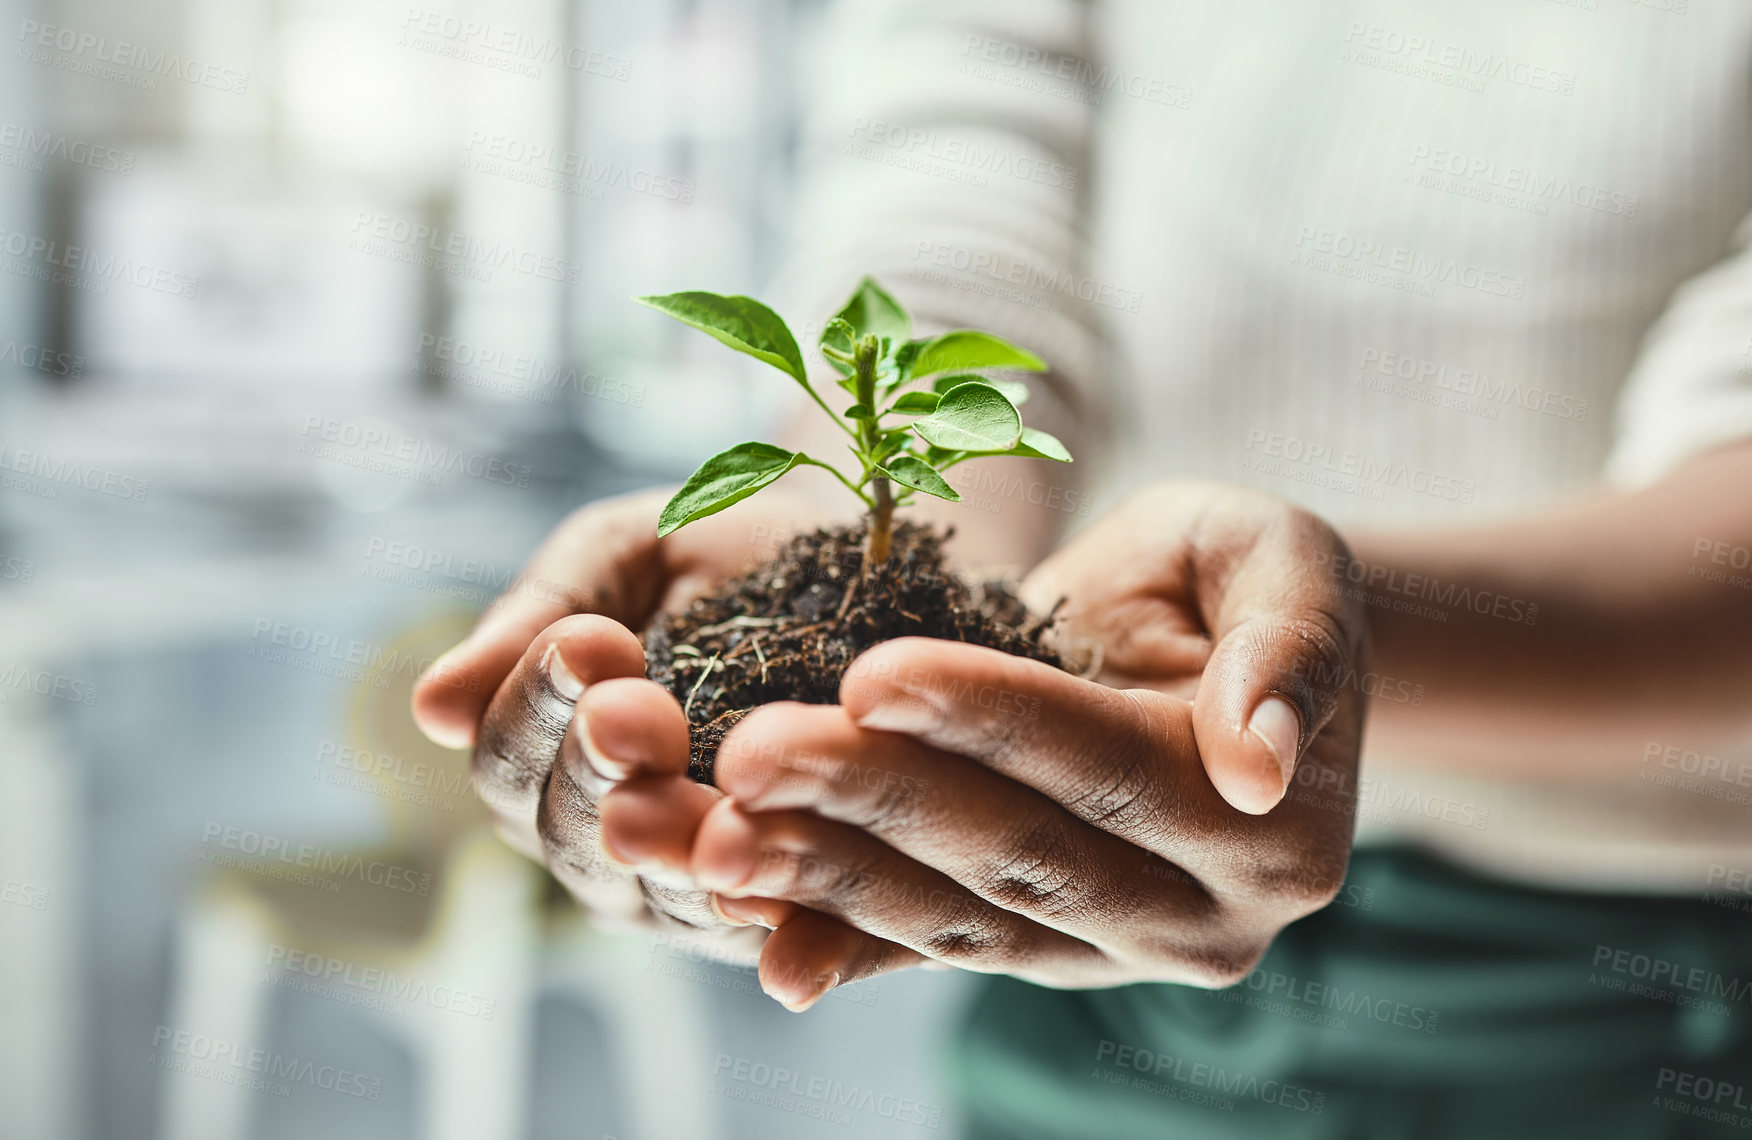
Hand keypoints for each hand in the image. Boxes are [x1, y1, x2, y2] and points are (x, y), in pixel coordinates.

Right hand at [408, 487, 921, 977]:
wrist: (866, 563)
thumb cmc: (720, 555)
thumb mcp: (622, 555)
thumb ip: (537, 618)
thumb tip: (429, 707)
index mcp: (545, 756)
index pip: (508, 759)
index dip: (535, 706)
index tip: (585, 642)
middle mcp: (600, 837)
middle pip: (568, 833)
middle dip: (599, 770)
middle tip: (636, 711)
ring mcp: (682, 889)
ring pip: (651, 885)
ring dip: (670, 836)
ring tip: (700, 781)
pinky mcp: (780, 914)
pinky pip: (758, 921)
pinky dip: (757, 898)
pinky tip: (767, 861)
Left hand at [683, 482, 1367, 994]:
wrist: (1217, 654)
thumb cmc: (1242, 583)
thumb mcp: (1287, 562)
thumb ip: (1292, 648)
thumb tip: (1259, 760)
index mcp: (1272, 827)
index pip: (1108, 769)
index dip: (988, 721)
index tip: (870, 673)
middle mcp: (1198, 918)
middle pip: (1018, 856)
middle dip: (874, 801)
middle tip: (750, 752)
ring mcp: (1111, 953)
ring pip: (958, 918)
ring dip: (828, 876)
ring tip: (715, 832)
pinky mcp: (1037, 955)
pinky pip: (928, 954)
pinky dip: (838, 944)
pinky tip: (749, 925)